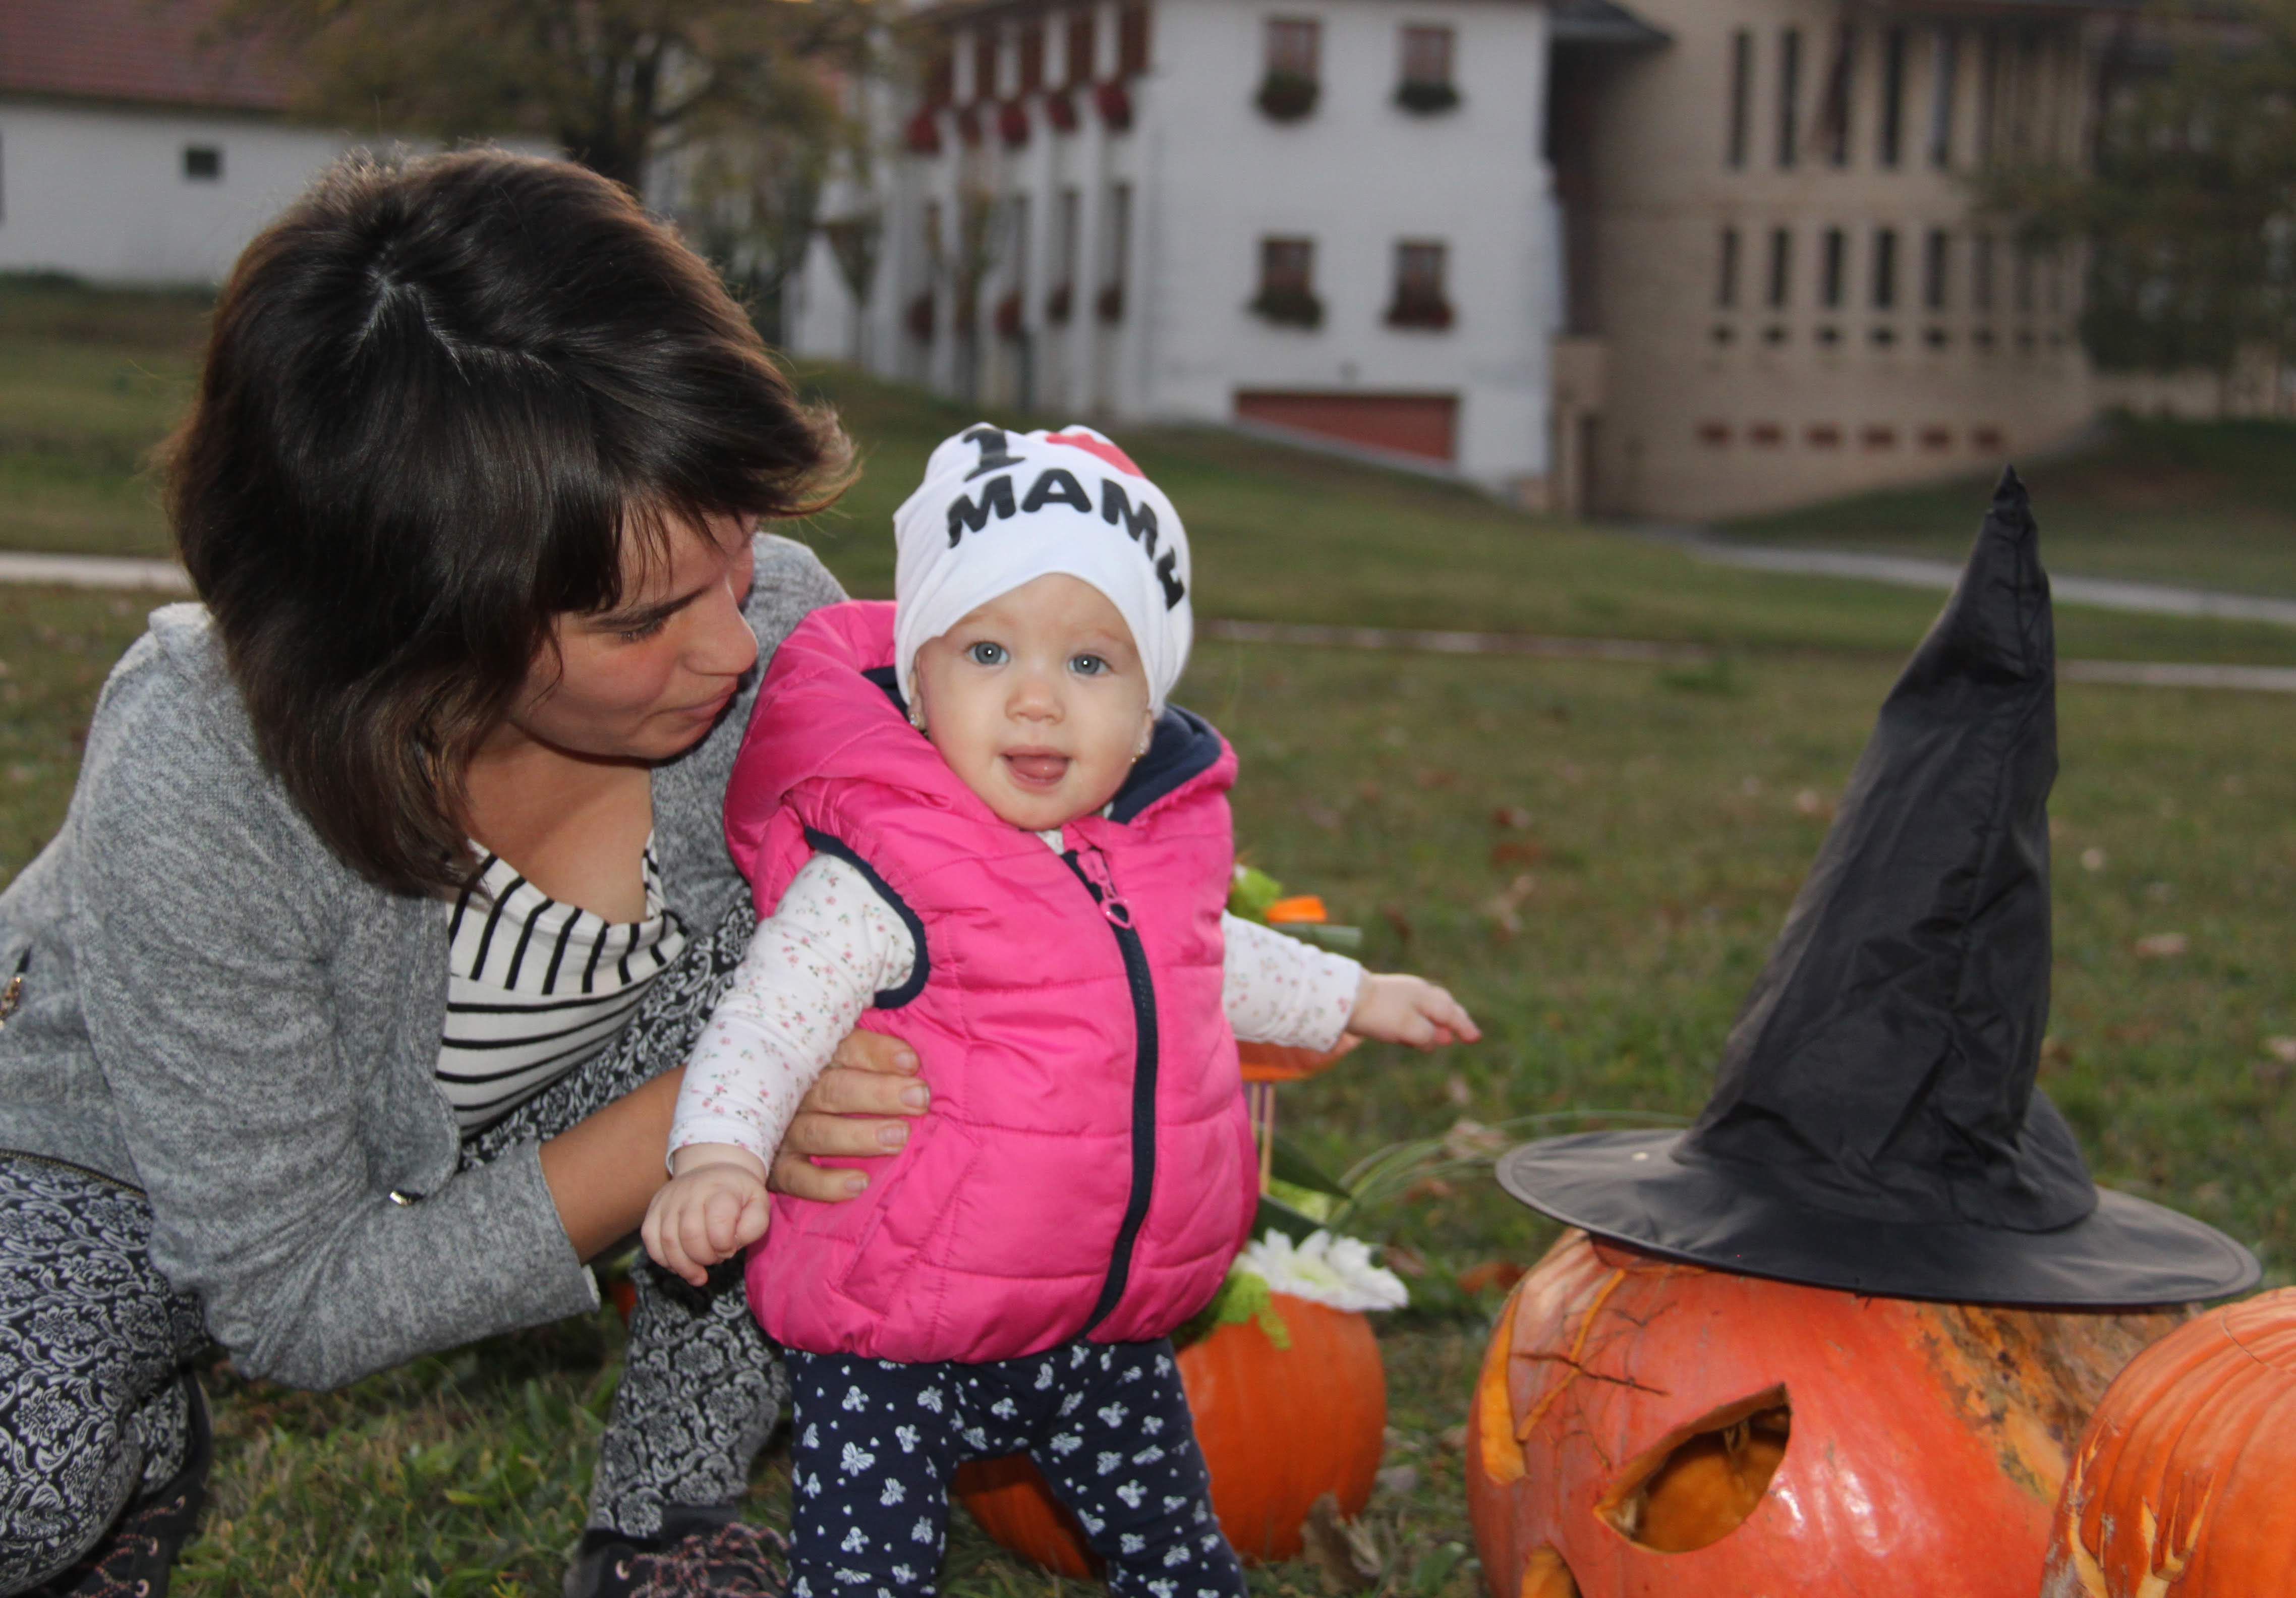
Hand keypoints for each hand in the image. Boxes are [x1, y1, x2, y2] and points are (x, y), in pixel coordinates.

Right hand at [644, 1147, 771, 1286]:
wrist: (713, 1169)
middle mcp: (690, 1192)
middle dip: (705, 1257)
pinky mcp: (654, 1211)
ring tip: (699, 1273)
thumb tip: (732, 1244)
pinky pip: (651, 1241)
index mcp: (720, 1188)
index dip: (725, 1245)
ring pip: (668, 1241)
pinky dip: (665, 1260)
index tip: (731, 1248)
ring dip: (684, 1266)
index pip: (718, 1222)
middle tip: (716, 1258)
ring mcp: (668, 1200)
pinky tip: (680, 1265)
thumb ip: (754, 1225)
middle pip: (690, 1235)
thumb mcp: (758, 1203)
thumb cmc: (738, 1194)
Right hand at [770, 1029, 931, 1201]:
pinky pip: (798, 1178)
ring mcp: (784, 1131)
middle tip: (919, 1099)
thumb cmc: (826, 1087)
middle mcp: (795, 1093)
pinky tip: (861, 1183)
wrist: (757, 1132)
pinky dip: (827, 1183)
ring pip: (819, 1132)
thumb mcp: (843, 1058)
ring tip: (899, 1137)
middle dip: (879, 1093)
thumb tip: (910, 1058)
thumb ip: (871, 1051)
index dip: (878, 1053)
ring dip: (859, 1136)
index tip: (911, 1063)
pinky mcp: (777, 1168)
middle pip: (834, 1090)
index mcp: (814, 1059)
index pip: (845, 1049)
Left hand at [1347, 972, 1480, 1048]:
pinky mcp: (1386, 1002)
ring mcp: (1401, 995)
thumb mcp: (1409, 1028)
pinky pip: (1412, 1013)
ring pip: (1427, 1009)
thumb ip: (1427, 1035)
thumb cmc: (1379, 1013)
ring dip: (1437, 1023)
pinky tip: (1416, 1034)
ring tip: (1443, 1037)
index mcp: (1425, 997)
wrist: (1344, 998)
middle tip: (1465, 1033)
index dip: (1464, 1027)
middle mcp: (1416, 992)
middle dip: (1455, 1021)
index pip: (1451, 1013)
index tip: (1475, 1038)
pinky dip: (1420, 1023)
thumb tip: (1437, 1039)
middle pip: (1443, 1006)